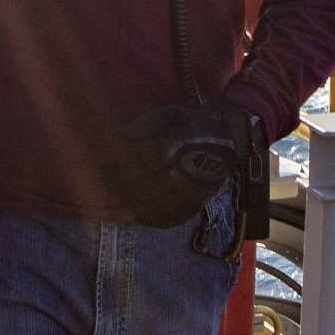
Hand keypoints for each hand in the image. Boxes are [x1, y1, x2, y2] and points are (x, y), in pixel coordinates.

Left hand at [103, 99, 255, 228]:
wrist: (232, 135)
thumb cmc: (194, 122)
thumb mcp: (171, 114)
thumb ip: (145, 124)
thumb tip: (118, 134)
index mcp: (177, 149)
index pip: (140, 166)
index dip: (118, 172)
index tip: (102, 171)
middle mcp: (185, 172)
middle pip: (147, 188)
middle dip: (122, 190)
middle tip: (105, 188)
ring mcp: (195, 189)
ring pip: (159, 206)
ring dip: (134, 206)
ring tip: (118, 203)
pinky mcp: (200, 200)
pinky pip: (176, 217)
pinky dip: (156, 220)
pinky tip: (140, 217)